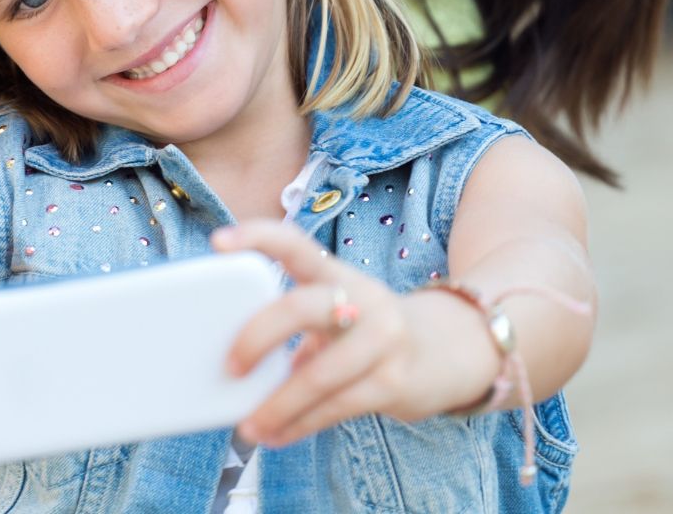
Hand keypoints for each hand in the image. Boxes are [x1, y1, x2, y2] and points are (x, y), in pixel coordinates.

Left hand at [213, 221, 420, 447]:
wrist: (452, 350)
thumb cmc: (369, 331)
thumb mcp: (339, 310)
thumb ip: (296, 323)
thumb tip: (234, 365)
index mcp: (337, 273)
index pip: (296, 244)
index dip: (258, 237)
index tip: (220, 242)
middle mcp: (362, 298)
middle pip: (300, 308)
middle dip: (257, 338)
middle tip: (228, 366)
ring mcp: (383, 340)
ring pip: (316, 375)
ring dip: (275, 406)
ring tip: (248, 426)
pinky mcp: (394, 382)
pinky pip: (335, 408)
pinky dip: (298, 425)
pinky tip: (276, 435)